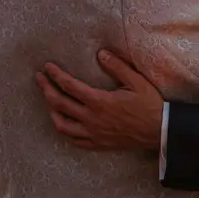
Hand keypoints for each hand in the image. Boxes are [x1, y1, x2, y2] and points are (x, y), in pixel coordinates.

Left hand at [35, 50, 163, 150]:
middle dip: (46, 89)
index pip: (69, 86)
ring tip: (48, 100)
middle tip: (39, 78)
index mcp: (99, 101)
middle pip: (59, 104)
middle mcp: (91, 119)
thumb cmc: (150, 104)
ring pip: (62, 125)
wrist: (160, 131)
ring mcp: (93, 134)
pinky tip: (63, 123)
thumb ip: (117, 67)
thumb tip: (101, 53)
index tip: (47, 67)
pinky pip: (74, 140)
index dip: (55, 75)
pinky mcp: (98, 144)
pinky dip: (65, 131)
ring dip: (51, 111)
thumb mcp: (137, 81)